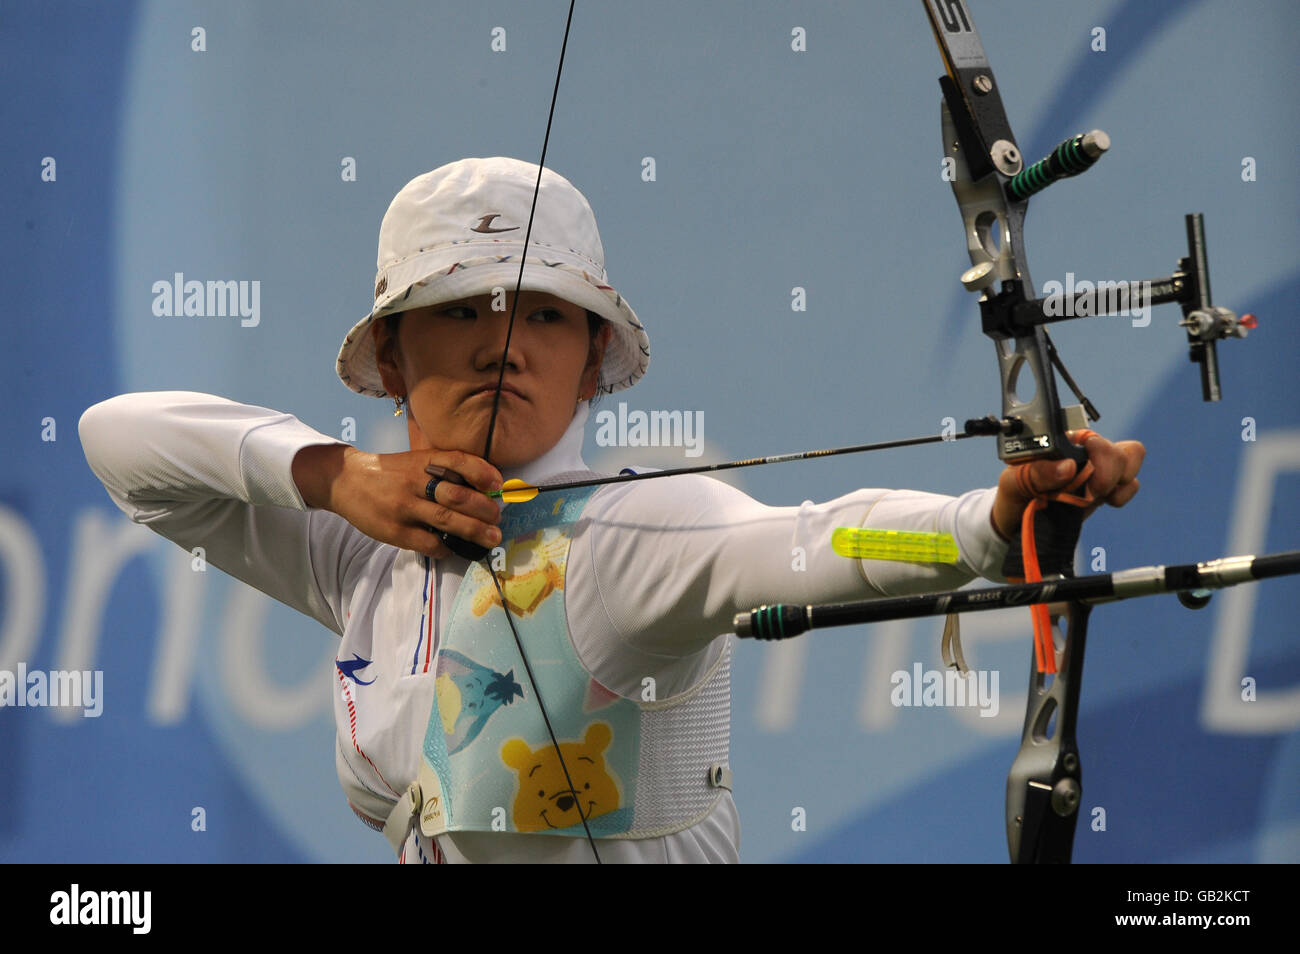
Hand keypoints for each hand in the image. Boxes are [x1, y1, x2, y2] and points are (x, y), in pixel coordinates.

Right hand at [292, 444, 502, 558]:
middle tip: (498, 519)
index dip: (482, 472)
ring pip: (447, 520)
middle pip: (458, 495)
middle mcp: (415, 481)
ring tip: (492, 538)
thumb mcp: (415, 461)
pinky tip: (453, 547)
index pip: (458, 461)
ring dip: (474, 531)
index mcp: (423, 460)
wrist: (346, 481)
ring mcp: (404, 507)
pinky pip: (428, 542)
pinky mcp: (395, 531)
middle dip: (485, 509)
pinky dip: (446, 547)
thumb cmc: (391, 472)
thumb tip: (482, 489)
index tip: (498, 485)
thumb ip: (443, 471)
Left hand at [990, 431, 1145, 540]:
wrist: (1018, 524)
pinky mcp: (1105, 487)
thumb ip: (1035, 473)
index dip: (1097, 451)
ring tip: (1093, 495)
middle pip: (1120, 447)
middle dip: (1110, 472)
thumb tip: (1068, 467)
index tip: (1080, 470)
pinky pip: (1130, 484)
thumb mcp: (1013, 484)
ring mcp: (1097, 468)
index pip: (1092, 435)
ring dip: (1117, 481)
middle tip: (1089, 490)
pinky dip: (1122, 495)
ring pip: (1131, 459)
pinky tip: (1102, 501)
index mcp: (1060, 440)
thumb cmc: (1013, 496)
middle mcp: (1083, 449)